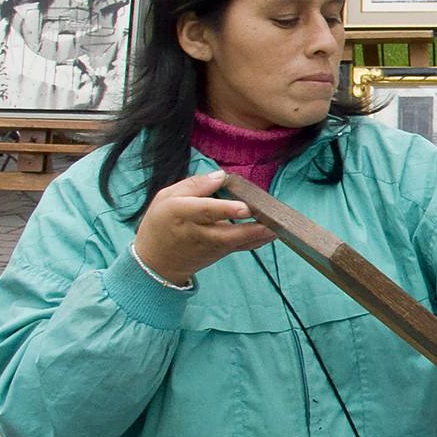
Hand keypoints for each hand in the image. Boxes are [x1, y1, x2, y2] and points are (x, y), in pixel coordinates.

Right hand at [133, 170, 274, 285]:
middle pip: (227, 232)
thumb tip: (220, 176)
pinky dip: (258, 240)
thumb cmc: (161, 222)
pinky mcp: (221, 253)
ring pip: (238, 242)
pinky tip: (274, 232)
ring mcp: (211, 246)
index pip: (205, 211)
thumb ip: (194, 185)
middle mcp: (198, 232)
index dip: (226, 209)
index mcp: (181, 213)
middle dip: (252, 227)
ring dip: (260, 234)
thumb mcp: (167, 196)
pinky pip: (242, 247)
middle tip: (273, 220)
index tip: (245, 207)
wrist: (156, 261)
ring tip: (281, 225)